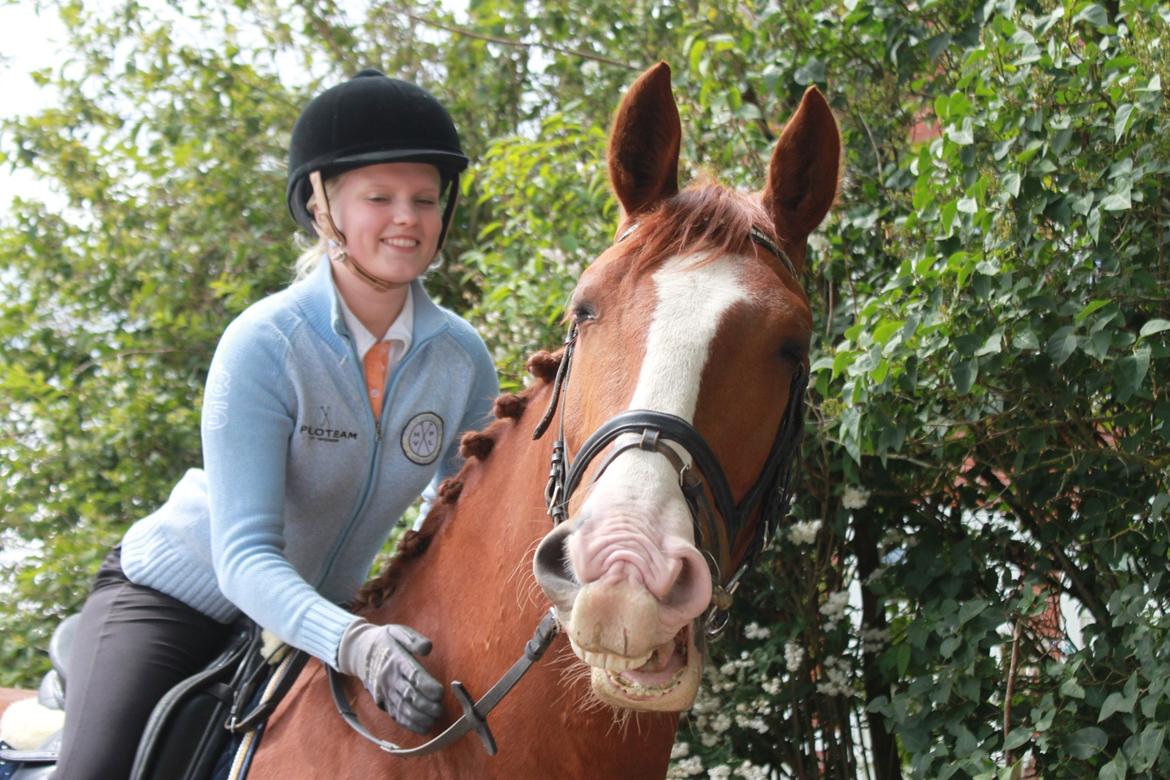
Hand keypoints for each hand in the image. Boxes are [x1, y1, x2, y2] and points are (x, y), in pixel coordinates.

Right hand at [337, 619, 443, 733]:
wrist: (359, 651)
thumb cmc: (386, 640)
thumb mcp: (398, 631)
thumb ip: (414, 639)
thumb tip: (428, 648)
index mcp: (396, 659)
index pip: (413, 675)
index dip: (427, 686)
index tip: (440, 692)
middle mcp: (389, 678)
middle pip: (408, 695)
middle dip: (426, 705)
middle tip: (440, 709)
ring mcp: (385, 691)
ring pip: (402, 708)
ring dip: (419, 717)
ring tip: (434, 720)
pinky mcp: (383, 701)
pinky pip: (395, 715)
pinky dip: (409, 724)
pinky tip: (423, 728)